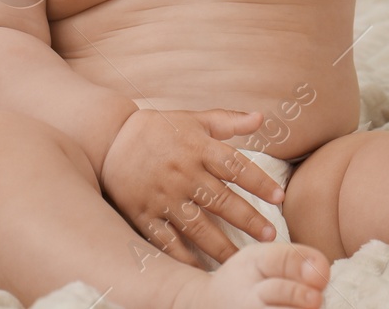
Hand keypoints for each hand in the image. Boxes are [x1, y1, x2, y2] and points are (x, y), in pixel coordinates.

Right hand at [100, 107, 286, 266]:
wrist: (109, 138)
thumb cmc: (158, 128)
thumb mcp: (193, 118)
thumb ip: (227, 121)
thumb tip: (260, 117)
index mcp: (198, 147)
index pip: (236, 166)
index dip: (259, 182)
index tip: (279, 197)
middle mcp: (183, 173)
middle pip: (221, 200)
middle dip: (248, 219)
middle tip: (270, 237)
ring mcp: (163, 196)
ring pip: (198, 226)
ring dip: (222, 246)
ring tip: (243, 262)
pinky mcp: (144, 214)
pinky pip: (166, 241)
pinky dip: (183, 258)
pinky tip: (200, 272)